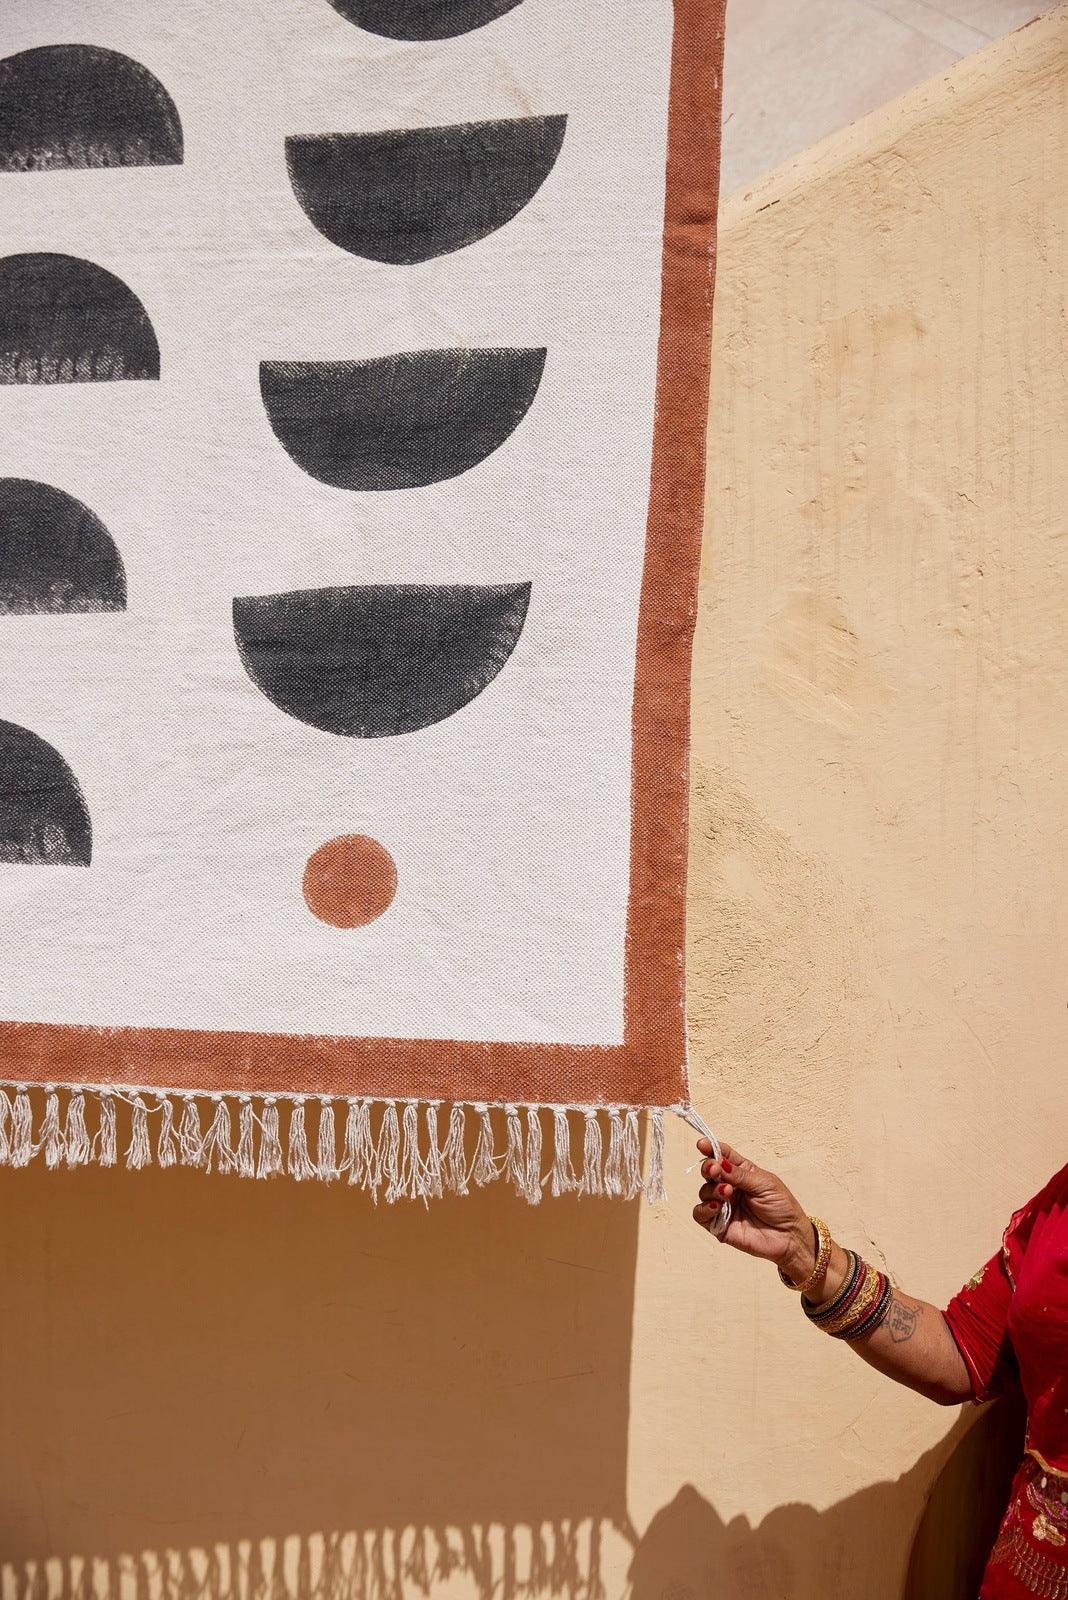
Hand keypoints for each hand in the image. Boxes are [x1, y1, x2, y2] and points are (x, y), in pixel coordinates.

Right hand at [692, 1138, 816, 1281]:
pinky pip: (700, 1214)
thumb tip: (719, 1163)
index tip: (702, 1144)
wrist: (789, 1236)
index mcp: (741, 1172)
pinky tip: (717, 1207)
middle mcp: (729, 1187)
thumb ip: (740, 1175)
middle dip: (709, 1168)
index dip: (711, 1148)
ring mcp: (723, 1206)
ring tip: (728, 1193)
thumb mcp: (765, 1184)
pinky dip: (704, 1209)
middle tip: (715, 1170)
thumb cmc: (782, 1207)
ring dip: (712, 1189)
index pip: (722, 1156)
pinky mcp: (719, 1225)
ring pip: (704, 1192)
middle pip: (709, 1172)